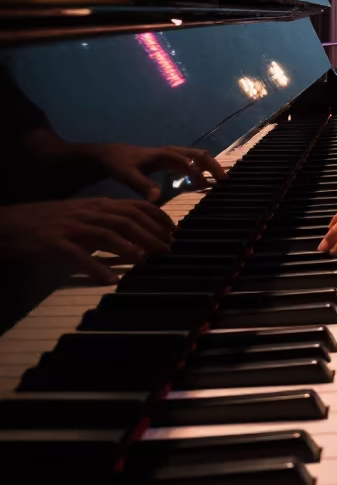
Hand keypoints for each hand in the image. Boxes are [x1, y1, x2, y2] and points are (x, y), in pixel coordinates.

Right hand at [0, 197, 174, 283]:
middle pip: (126, 220)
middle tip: (168, 249)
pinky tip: (109, 280)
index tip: (173, 232)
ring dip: (128, 247)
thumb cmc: (49, 222)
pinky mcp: (54, 243)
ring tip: (145, 260)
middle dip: (151, 234)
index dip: (158, 218)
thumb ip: (108, 223)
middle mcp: (88, 213)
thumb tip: (136, 237)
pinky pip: (77, 256)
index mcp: (98, 205)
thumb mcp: (83, 217)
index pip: (136, 206)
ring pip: (106, 233)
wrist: (11, 223)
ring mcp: (71, 227)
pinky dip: (95, 267)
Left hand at [80, 143, 225, 199]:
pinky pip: (193, 164)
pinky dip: (202, 171)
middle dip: (212, 165)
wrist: (113, 155)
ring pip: (198, 158)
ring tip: (220, 183)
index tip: (206, 180)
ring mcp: (173, 156)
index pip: (183, 158)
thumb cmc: (120, 164)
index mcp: (163, 154)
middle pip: (198, 154)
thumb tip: (157, 198)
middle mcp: (171, 153)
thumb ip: (142, 185)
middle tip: (224, 181)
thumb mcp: (128, 175)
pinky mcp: (172, 162)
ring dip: (210, 167)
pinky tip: (205, 184)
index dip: (195, 168)